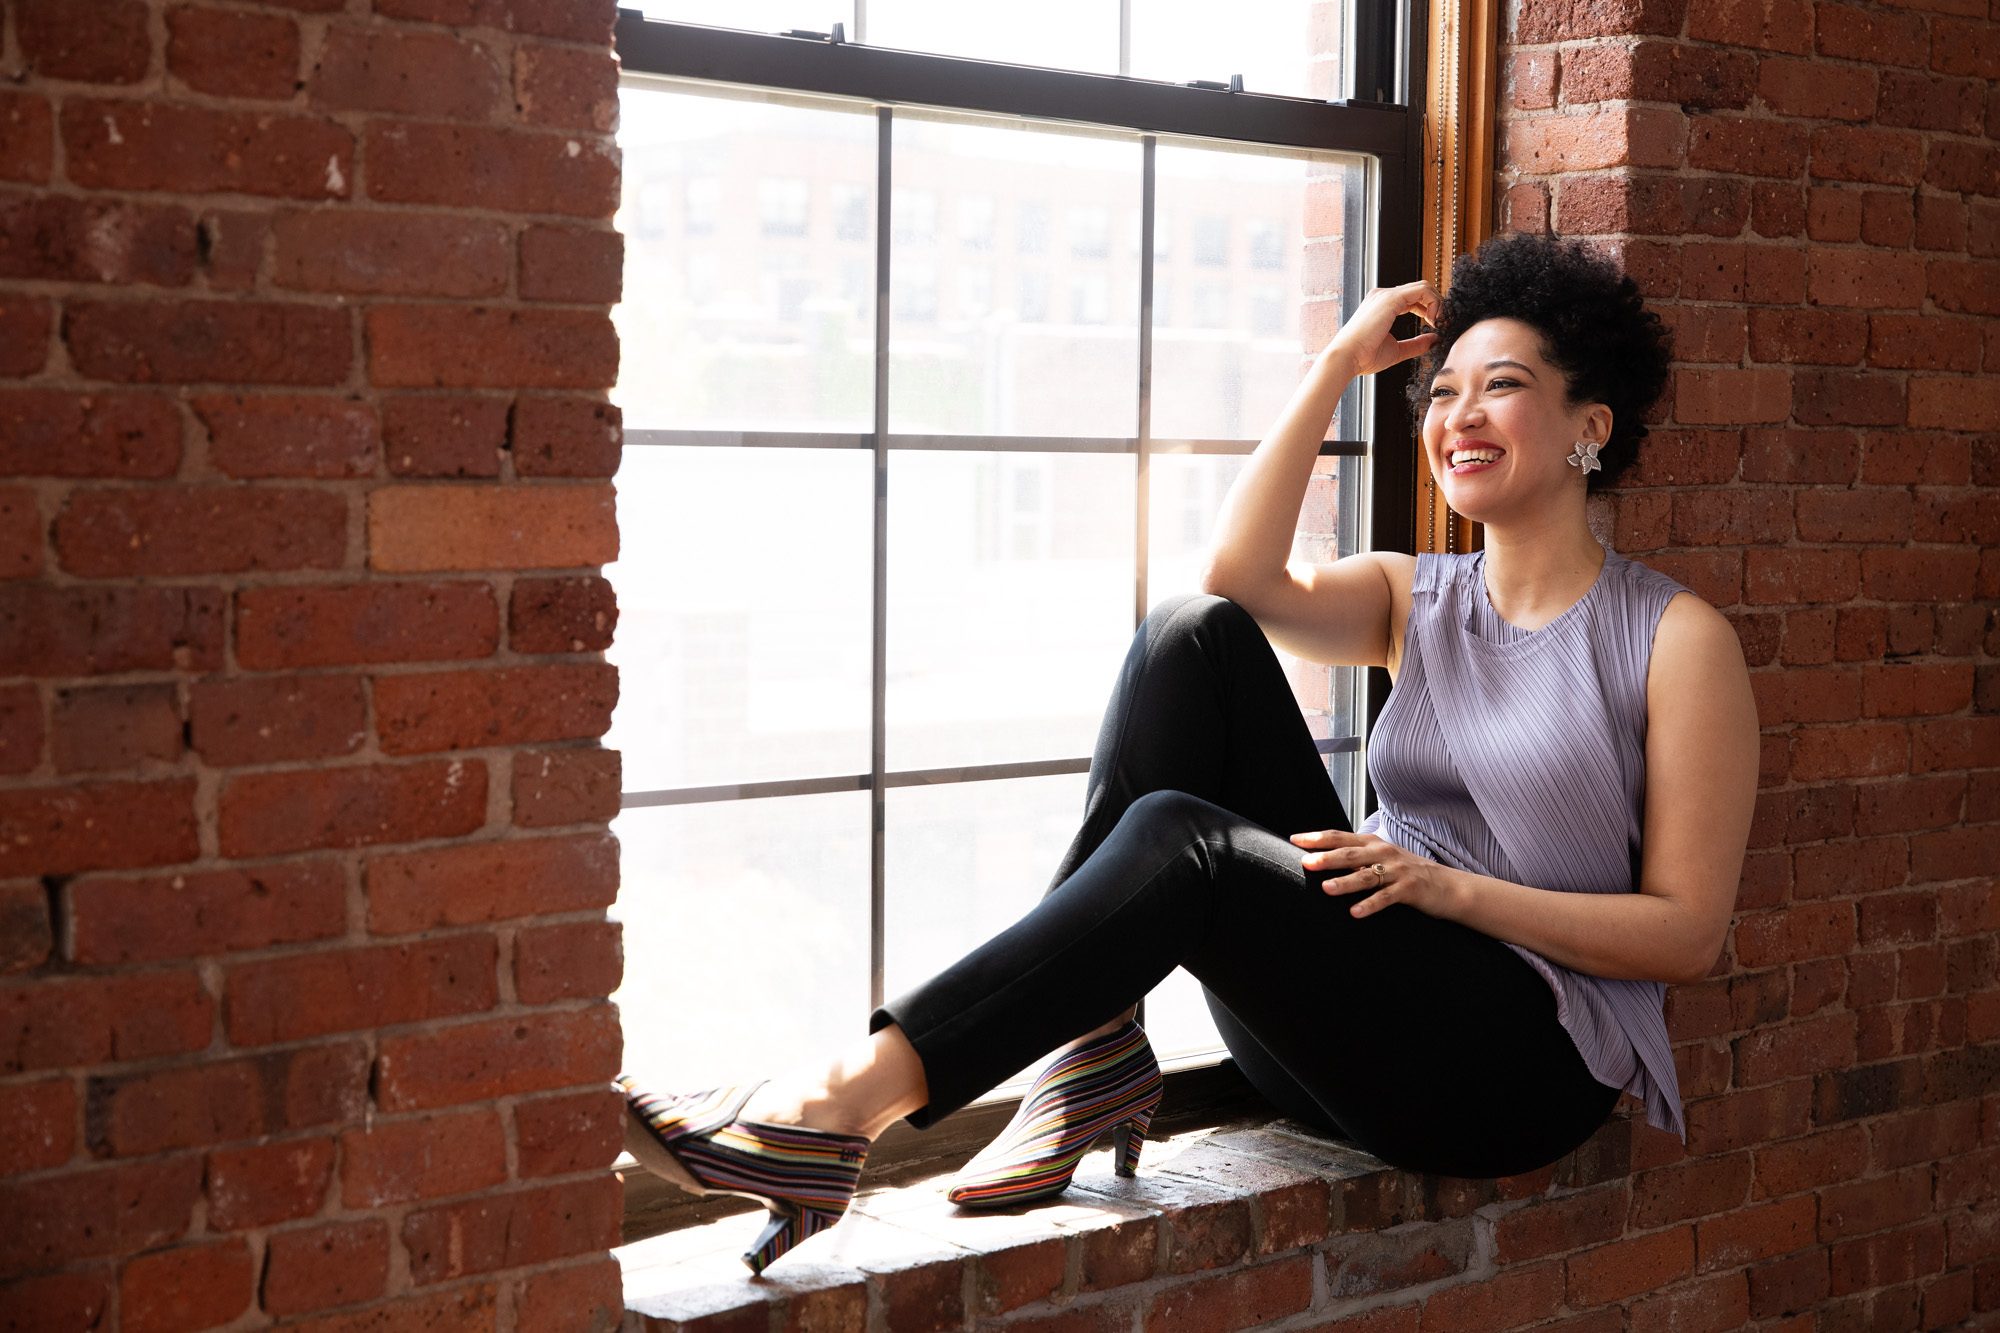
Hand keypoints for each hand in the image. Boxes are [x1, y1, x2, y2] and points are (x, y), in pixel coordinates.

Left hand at [1290, 828, 1459, 918]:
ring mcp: (1397, 871)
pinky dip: (1370, 904)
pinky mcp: (1409, 889)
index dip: (1317, 838)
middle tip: (1306, 862)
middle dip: (1327, 857)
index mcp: (1373, 843)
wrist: (1448, 886)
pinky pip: (1386, 898)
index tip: (1294, 840)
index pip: (1340, 837)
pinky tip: (1355, 913)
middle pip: (1350, 854)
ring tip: (1326, 889)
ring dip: (1345, 882)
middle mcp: (1383, 853)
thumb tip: (1325, 859)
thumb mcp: (1382, 859)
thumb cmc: (1409, 873)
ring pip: (1367, 875)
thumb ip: (1357, 857)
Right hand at [1325, 280, 1442, 377]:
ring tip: (1437, 322)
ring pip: (1424, 286)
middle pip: (1421, 289)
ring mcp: (1386, 295)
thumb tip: (1435, 339)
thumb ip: (1416, 344)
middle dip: (1436, 304)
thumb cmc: (1364, 357)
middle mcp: (1383, 296)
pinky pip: (1422, 290)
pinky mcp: (1391, 299)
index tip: (1435, 326)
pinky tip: (1433, 320)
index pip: (1413, 297)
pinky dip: (1434, 303)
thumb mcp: (1397, 350)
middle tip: (1440, 323)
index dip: (1429, 309)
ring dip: (1437, 303)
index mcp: (1382, 306)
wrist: (1347, 358)